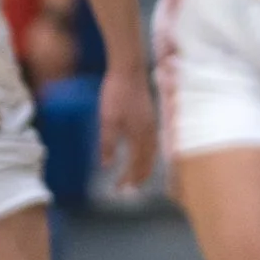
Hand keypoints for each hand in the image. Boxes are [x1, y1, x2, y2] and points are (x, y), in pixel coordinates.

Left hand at [98, 62, 157, 192]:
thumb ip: (108, 144)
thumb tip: (107, 165)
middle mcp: (150, 132)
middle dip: (140, 176)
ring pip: (153, 152)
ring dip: (146, 166)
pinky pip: (153, 142)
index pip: (136, 164)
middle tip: (132, 189)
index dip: (128, 178)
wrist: (129, 69)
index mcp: (140, 136)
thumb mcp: (108, 120)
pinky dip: (149, 153)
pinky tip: (142, 151)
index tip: (120, 190)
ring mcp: (152, 123)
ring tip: (140, 175)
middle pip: (148, 161)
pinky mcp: (150, 115)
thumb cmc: (117, 94)